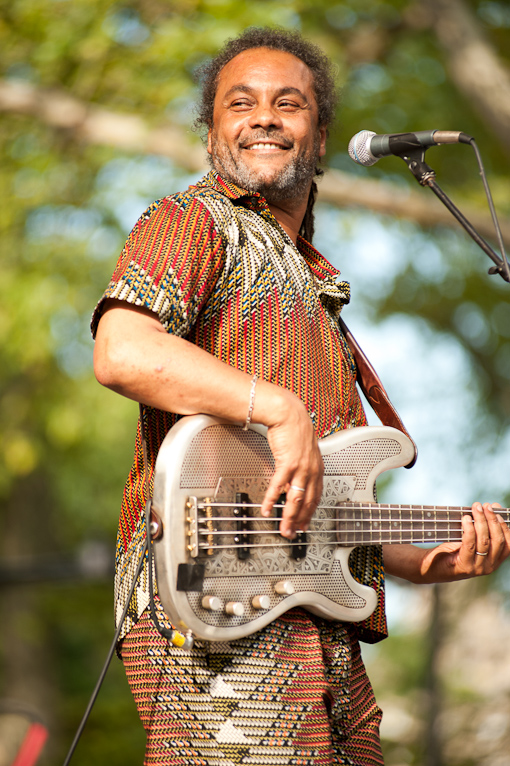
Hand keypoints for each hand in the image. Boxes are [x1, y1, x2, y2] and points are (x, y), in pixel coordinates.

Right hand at [257, 389, 322, 539]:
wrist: (288, 413)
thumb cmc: (293, 428)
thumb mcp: (302, 450)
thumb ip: (300, 466)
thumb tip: (292, 481)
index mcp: (316, 468)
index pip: (316, 496)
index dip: (310, 513)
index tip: (305, 524)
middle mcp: (311, 470)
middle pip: (307, 502)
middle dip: (300, 521)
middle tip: (293, 533)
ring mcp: (301, 467)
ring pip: (296, 499)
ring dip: (288, 517)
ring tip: (282, 529)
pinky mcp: (288, 463)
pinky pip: (279, 486)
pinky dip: (272, 500)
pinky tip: (266, 508)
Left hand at [420, 502, 509, 581]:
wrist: (432, 567)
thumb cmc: (452, 550)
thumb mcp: (471, 540)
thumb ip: (482, 528)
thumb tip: (490, 507)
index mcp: (495, 560)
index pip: (509, 543)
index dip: (504, 525)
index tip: (496, 509)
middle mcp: (490, 566)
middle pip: (498, 540)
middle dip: (492, 520)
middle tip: (485, 506)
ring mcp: (478, 568)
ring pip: (484, 541)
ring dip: (480, 521)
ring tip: (476, 508)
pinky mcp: (465, 566)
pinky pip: (470, 545)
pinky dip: (469, 529)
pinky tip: (466, 518)